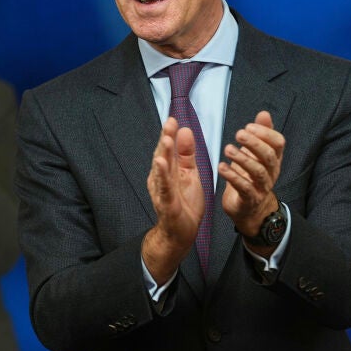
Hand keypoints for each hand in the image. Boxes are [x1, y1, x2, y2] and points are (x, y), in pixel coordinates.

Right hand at [142, 117, 204, 282]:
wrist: (182, 232)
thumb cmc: (185, 203)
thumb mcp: (190, 174)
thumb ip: (187, 154)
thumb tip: (185, 131)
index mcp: (169, 170)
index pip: (169, 148)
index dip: (170, 134)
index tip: (173, 118)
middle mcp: (162, 178)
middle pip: (163, 155)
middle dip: (166, 139)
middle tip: (169, 122)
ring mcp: (162, 190)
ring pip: (162, 169)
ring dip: (163, 154)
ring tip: (166, 139)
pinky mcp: (166, 202)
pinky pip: (164, 187)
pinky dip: (162, 175)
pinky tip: (161, 163)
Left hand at [218, 111, 283, 249]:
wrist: (250, 210)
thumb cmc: (251, 177)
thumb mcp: (256, 155)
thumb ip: (261, 134)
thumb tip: (264, 114)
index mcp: (274, 160)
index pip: (278, 143)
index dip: (265, 133)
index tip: (249, 126)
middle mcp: (271, 173)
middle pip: (269, 156)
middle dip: (255, 144)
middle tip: (239, 134)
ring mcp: (262, 187)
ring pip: (258, 172)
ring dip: (242, 159)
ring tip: (228, 149)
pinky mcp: (250, 199)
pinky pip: (244, 187)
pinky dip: (233, 177)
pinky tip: (222, 167)